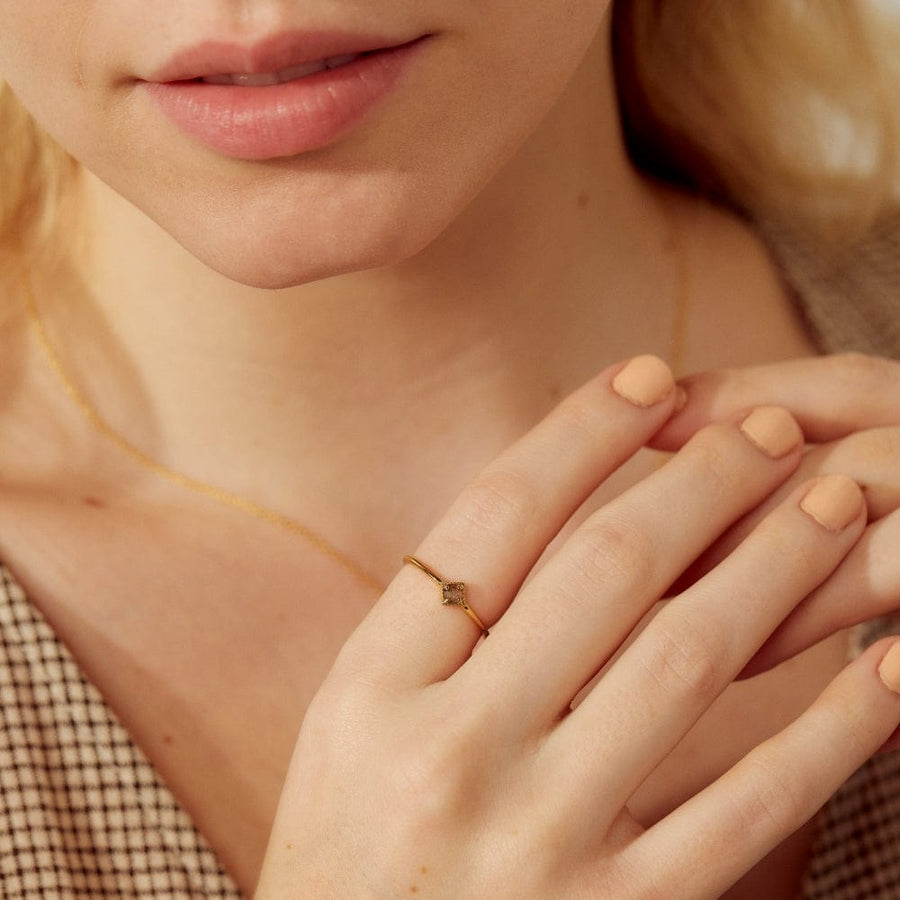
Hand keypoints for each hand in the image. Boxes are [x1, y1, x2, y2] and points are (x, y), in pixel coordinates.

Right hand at [255, 356, 899, 899]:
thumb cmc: (347, 843)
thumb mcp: (352, 720)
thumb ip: (437, 625)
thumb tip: (557, 507)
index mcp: (372, 689)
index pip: (493, 518)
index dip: (580, 432)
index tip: (644, 376)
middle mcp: (453, 752)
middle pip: (604, 569)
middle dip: (700, 479)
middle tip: (766, 429)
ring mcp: (543, 841)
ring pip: (687, 661)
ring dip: (776, 567)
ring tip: (833, 504)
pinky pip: (748, 806)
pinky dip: (827, 728)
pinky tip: (882, 668)